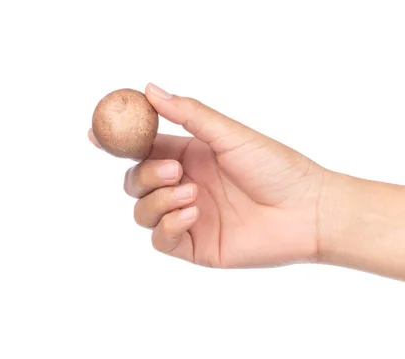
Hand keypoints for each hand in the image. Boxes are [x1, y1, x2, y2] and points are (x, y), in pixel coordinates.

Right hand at [88, 83, 325, 267]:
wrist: (307, 210)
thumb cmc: (277, 167)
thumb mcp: (230, 134)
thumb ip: (190, 113)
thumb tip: (150, 89)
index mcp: (192, 156)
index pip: (145, 149)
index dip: (121, 143)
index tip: (97, 134)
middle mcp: (187, 185)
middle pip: (136, 182)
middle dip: (144, 175)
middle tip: (174, 170)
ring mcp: (190, 216)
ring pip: (142, 212)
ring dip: (157, 200)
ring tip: (192, 194)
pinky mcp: (197, 245)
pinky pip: (161, 239)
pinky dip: (168, 225)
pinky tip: (194, 213)